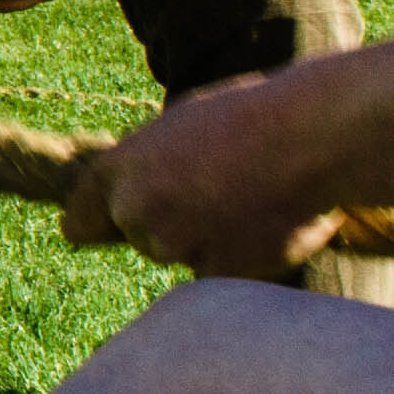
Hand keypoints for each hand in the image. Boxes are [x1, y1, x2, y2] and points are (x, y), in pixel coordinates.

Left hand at [58, 70, 346, 276]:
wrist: (313, 137)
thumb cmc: (253, 120)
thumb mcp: (179, 128)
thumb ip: (146, 167)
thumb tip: (132, 196)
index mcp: (119, 169)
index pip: (80, 220)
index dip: (97, 224)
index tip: (99, 230)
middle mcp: (135, 210)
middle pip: (140, 238)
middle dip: (169, 224)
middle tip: (218, 191)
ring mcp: (174, 245)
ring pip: (181, 255)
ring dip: (207, 240)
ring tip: (248, 198)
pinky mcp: (216, 270)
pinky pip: (219, 273)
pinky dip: (239, 258)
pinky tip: (265, 223)